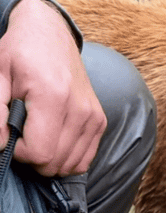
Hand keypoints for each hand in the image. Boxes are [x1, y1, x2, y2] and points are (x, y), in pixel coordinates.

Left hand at [0, 0, 106, 176]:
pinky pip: (84, 161)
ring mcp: (93, 118)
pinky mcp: (99, 122)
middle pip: (55, 162)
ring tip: (40, 137)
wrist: (51, 36)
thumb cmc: (21, 54)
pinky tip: (56, 144)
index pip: (40, 152)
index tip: (12, 135)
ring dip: (50, 160)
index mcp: (53, 97)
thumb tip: (2, 146)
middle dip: (34, 158)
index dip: (20, 152)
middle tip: (24, 136)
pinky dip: (67, 160)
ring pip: (70, 166)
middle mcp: (80, 110)